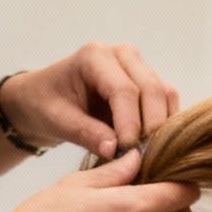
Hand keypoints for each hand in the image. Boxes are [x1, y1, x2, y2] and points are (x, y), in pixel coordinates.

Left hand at [1, 41, 181, 159]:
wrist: (44, 98)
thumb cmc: (45, 104)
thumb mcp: (57, 120)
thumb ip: (86, 133)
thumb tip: (116, 151)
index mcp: (95, 56)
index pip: (124, 90)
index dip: (130, 123)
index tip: (128, 152)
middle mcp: (122, 54)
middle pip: (152, 89)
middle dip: (152, 126)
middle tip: (143, 157)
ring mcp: (138, 66)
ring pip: (165, 95)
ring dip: (162, 126)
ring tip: (148, 153)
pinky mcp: (148, 81)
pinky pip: (167, 102)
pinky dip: (165, 124)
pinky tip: (154, 145)